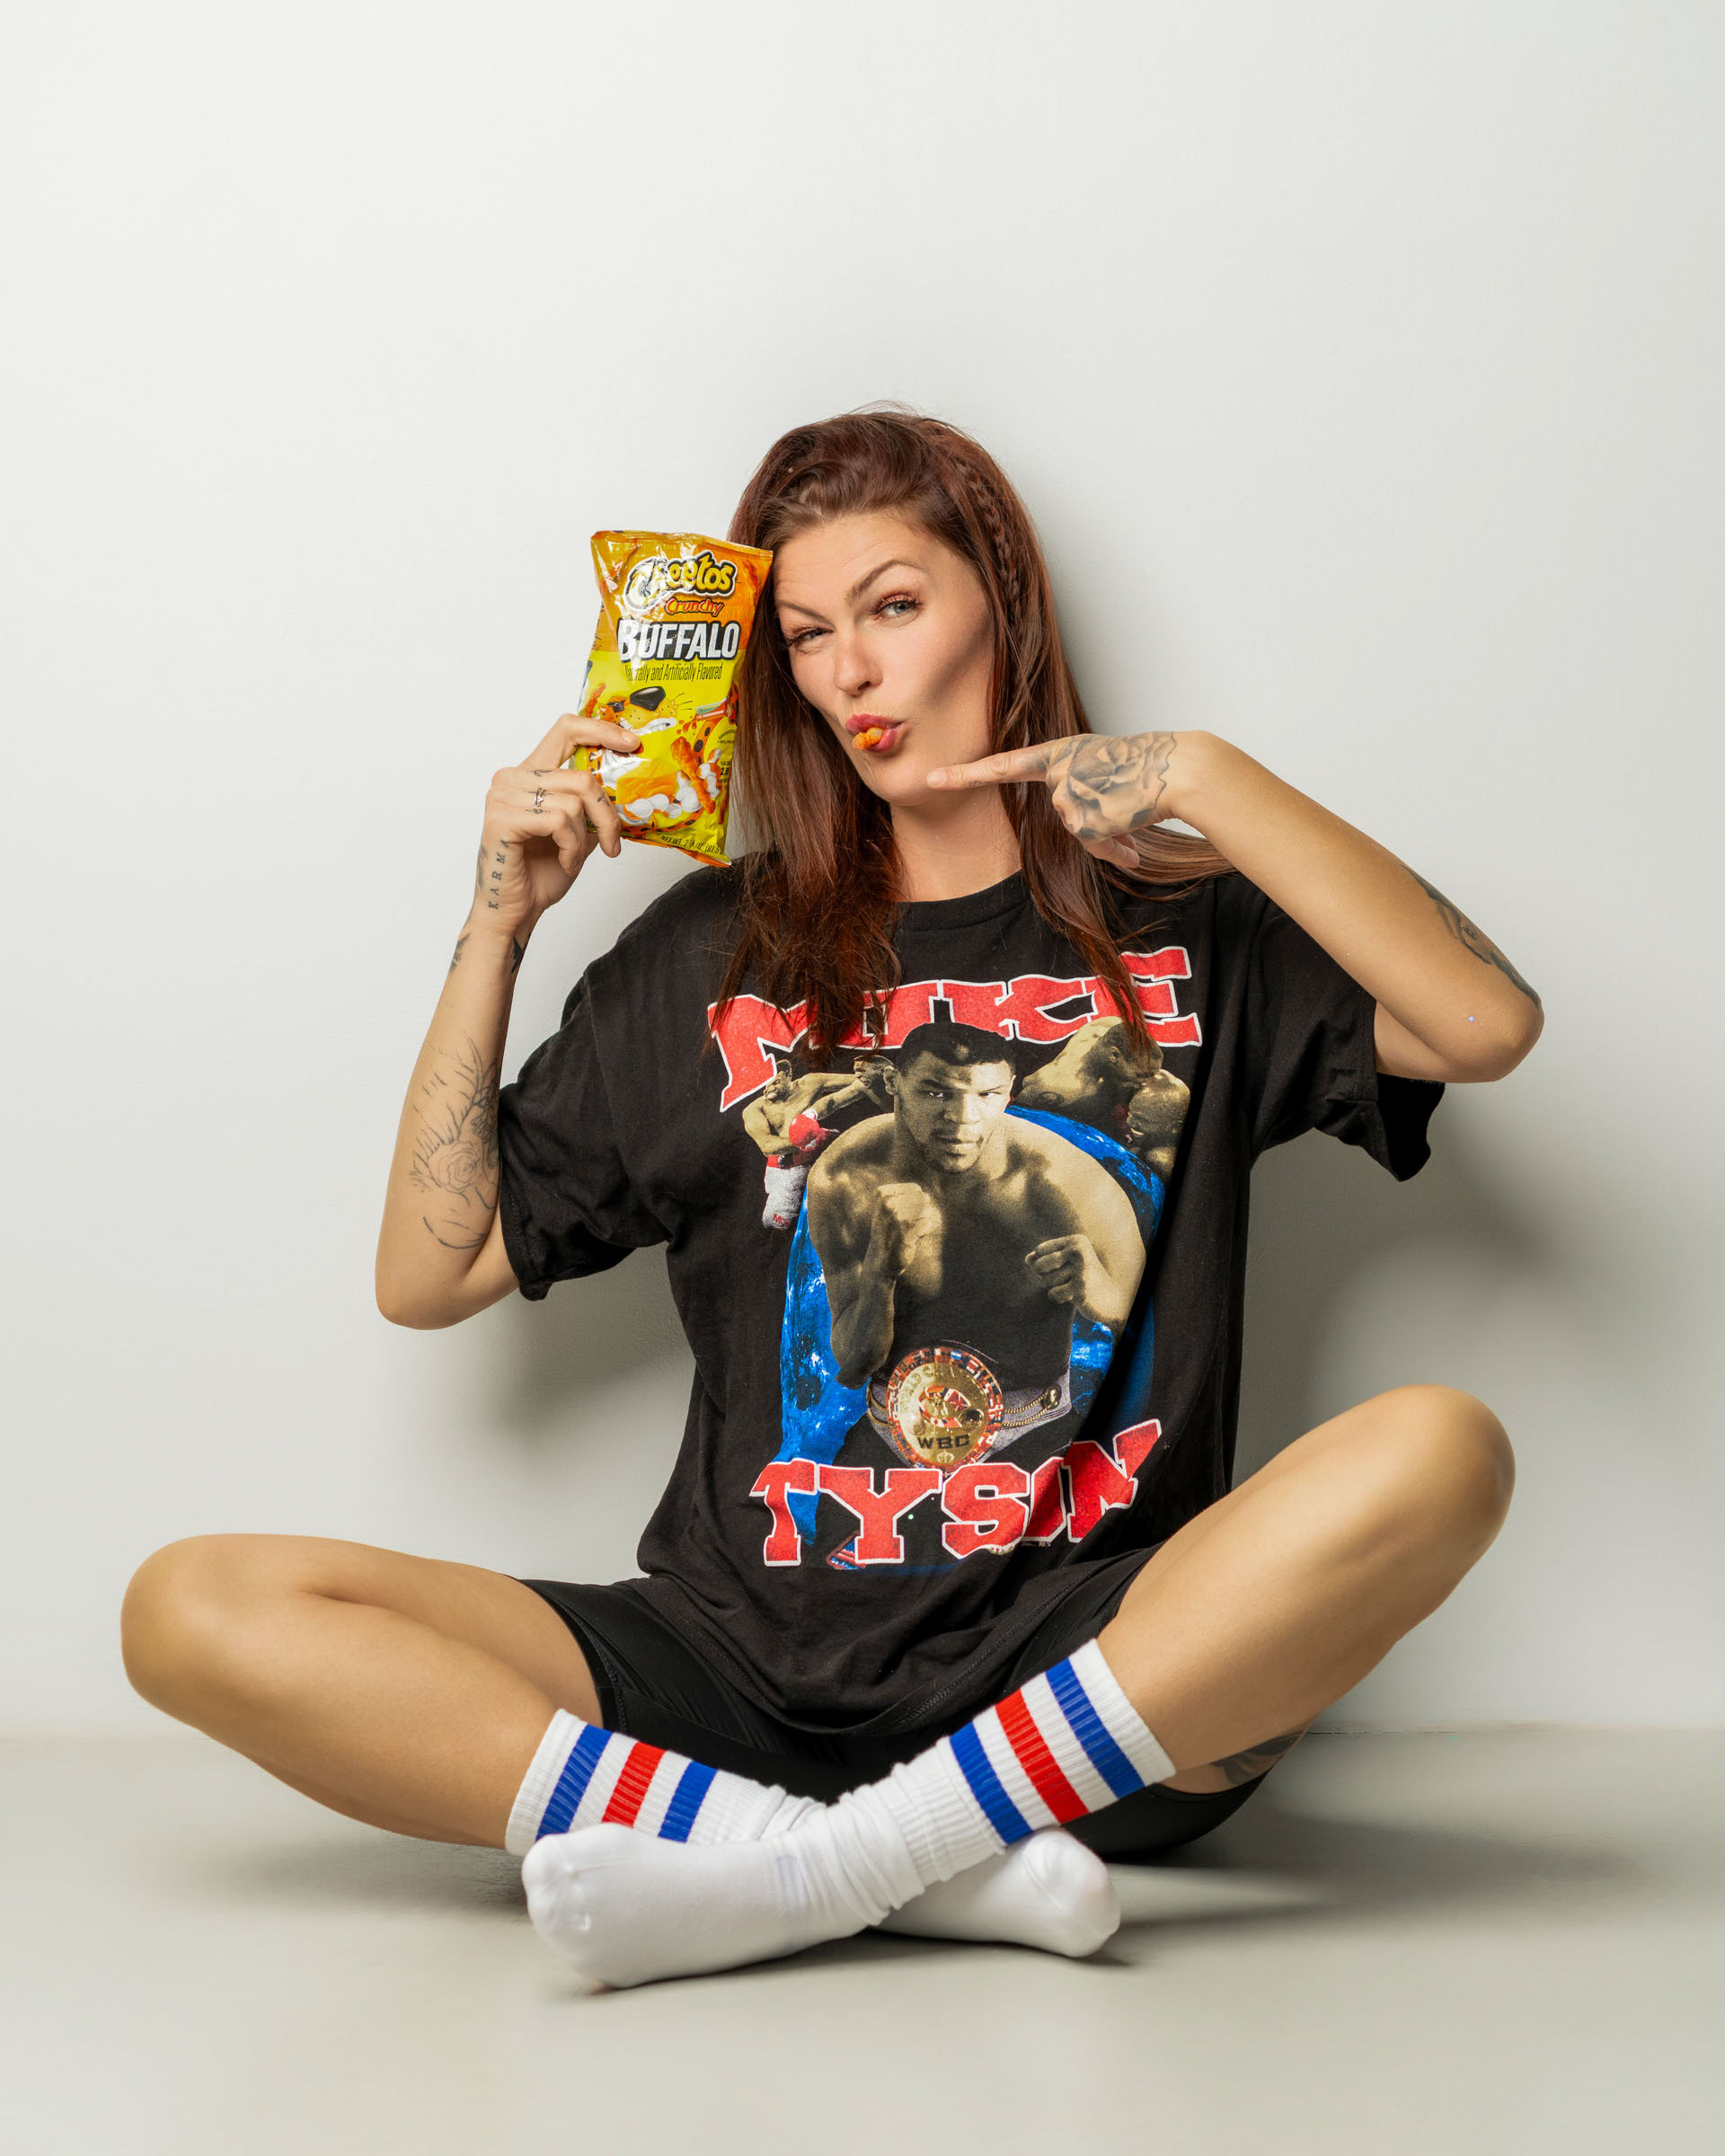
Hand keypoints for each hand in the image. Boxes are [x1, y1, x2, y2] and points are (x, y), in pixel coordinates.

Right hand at [470, 710, 642, 939]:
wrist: (516, 911)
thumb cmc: (542, 872)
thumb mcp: (578, 831)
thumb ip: (592, 804)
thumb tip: (630, 784)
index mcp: (530, 773)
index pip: (566, 730)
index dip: (602, 730)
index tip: (631, 743)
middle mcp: (512, 777)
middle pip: (582, 776)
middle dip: (606, 815)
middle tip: (612, 842)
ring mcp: (503, 796)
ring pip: (574, 801)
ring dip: (584, 838)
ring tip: (572, 857)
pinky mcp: (502, 819)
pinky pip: (559, 822)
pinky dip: (571, 848)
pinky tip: (563, 862)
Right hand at [870, 1182, 938, 1275]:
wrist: (881, 1260)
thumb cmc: (889, 1230)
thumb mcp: (891, 1208)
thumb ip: (908, 1196)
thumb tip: (926, 1197)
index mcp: (882, 1194)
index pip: (915, 1189)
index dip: (916, 1201)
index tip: (902, 1213)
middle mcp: (887, 1204)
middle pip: (923, 1198)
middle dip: (921, 1211)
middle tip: (907, 1223)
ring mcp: (896, 1218)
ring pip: (927, 1210)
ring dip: (923, 1221)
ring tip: (910, 1230)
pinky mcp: (906, 1233)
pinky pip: (927, 1224)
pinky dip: (924, 1231)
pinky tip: (912, 1238)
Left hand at [927, 731, 1182, 867]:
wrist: (1177, 769)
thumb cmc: (1148, 767)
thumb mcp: (1106, 770)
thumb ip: (1084, 793)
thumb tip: (1091, 835)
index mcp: (1061, 751)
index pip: (1004, 764)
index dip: (966, 774)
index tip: (933, 778)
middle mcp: (1058, 770)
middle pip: (1065, 816)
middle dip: (1097, 827)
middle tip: (1118, 808)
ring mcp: (1066, 794)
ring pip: (1082, 833)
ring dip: (1110, 837)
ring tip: (1134, 815)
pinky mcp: (1081, 820)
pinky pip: (1094, 847)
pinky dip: (1115, 849)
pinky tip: (1134, 836)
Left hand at [1024, 1232, 1104, 1311]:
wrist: (1111, 1299)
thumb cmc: (1083, 1278)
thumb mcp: (1066, 1264)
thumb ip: (1044, 1258)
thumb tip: (1028, 1259)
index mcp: (1076, 1241)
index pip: (1039, 1251)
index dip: (1043, 1263)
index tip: (1061, 1267)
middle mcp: (1079, 1251)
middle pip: (1039, 1265)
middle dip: (1046, 1276)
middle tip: (1065, 1279)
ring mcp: (1081, 1269)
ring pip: (1046, 1281)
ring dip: (1055, 1287)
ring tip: (1072, 1286)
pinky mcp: (1081, 1287)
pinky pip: (1053, 1294)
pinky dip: (1058, 1297)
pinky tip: (1073, 1296)